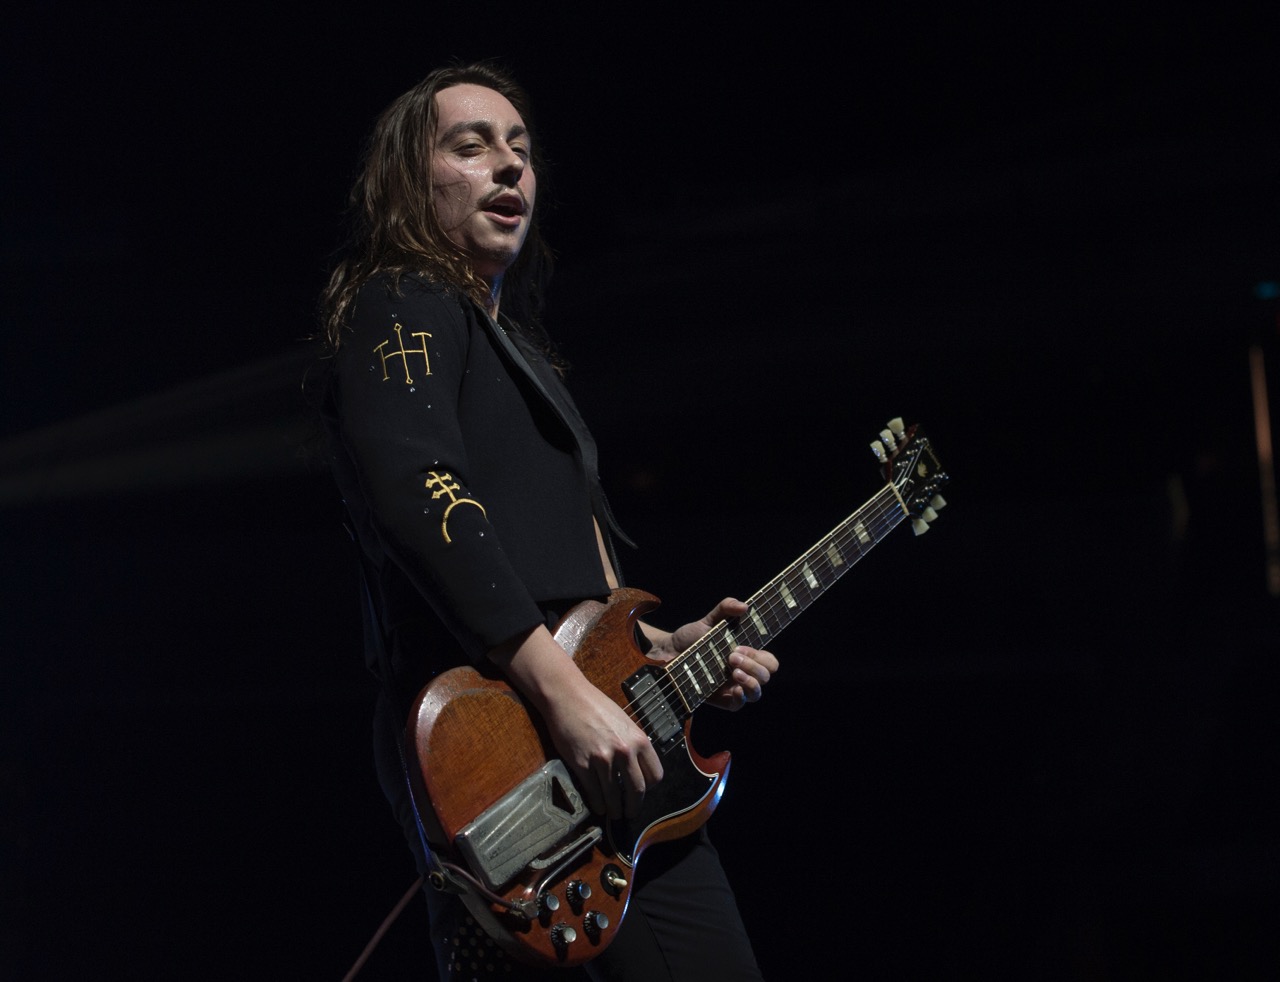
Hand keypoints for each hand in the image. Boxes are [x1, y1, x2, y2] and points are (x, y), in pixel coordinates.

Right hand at [540, 677, 664, 819]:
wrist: (568, 696)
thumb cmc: (595, 706)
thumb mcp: (624, 722)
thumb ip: (633, 744)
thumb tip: (637, 767)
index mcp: (639, 740)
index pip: (654, 775)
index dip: (649, 788)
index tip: (643, 792)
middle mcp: (624, 751)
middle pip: (637, 790)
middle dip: (634, 806)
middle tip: (630, 813)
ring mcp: (603, 759)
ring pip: (614, 795)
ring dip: (615, 809)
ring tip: (614, 814)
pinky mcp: (583, 764)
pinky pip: (594, 791)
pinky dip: (597, 803)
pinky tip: (598, 806)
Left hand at [648, 598, 778, 711]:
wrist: (669, 653)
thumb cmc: (693, 638)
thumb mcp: (710, 620)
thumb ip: (726, 608)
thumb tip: (745, 606)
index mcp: (748, 656)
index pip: (769, 661)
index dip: (760, 655)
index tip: (739, 646)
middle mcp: (744, 672)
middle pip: (766, 675)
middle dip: (753, 665)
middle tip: (731, 656)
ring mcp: (734, 687)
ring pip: (756, 693)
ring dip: (750, 681)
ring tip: (733, 671)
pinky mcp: (721, 700)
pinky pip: (739, 705)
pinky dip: (740, 697)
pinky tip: (734, 689)